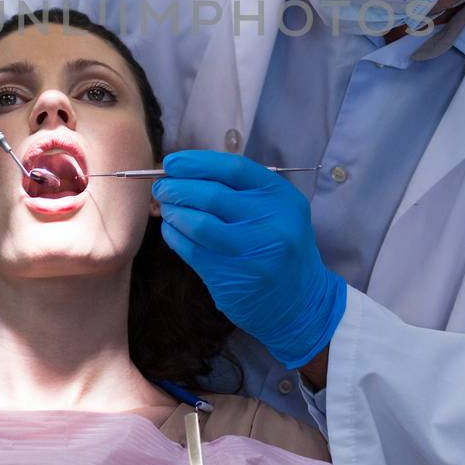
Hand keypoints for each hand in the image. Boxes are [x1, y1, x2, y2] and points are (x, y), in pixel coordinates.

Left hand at [154, 150, 346, 368]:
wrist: (303, 302)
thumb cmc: (282, 247)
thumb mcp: (278, 211)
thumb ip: (240, 190)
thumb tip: (185, 172)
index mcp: (281, 197)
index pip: (233, 168)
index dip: (196, 162)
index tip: (173, 162)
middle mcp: (271, 222)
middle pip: (211, 194)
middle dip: (177, 187)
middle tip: (162, 187)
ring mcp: (252, 252)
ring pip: (198, 222)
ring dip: (173, 211)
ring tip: (166, 208)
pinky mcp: (233, 277)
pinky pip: (192, 250)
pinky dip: (174, 236)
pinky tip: (171, 230)